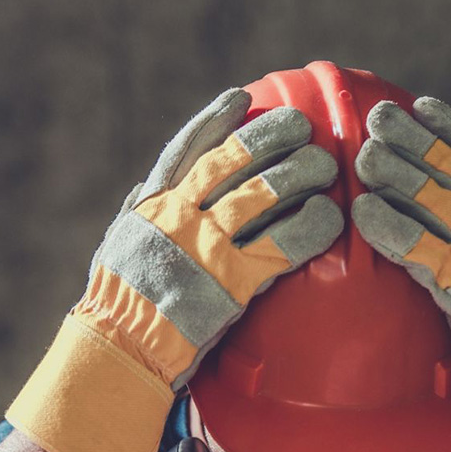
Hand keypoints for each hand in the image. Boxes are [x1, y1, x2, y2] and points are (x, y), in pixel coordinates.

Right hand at [8, 88, 342, 451]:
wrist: (119, 352)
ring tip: (328, 167)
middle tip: (305, 128)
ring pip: (263, 197)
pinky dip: (310, 228)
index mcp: (150, 205)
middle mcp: (177, 216)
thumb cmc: (119, 306)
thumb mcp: (121, 247)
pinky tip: (331, 219)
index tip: (242, 99)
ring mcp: (204, 248)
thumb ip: (145, 216)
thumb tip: (155, 189)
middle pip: (235, 163)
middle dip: (274, 140)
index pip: (186, 149)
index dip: (216, 121)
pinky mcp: (230, 283)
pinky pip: (281, 247)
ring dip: (301, 177)